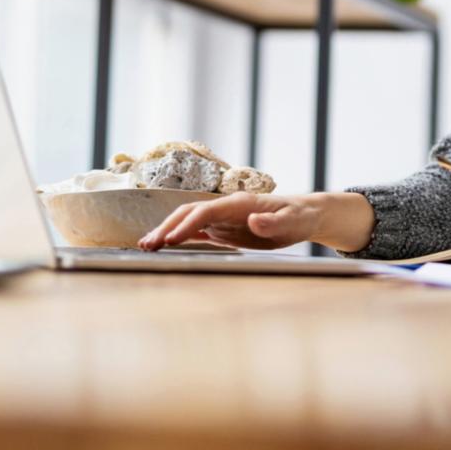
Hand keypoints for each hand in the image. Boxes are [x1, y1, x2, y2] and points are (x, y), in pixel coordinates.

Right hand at [136, 192, 324, 251]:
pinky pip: (197, 231)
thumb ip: (272, 222)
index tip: (170, 239)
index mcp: (238, 203)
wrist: (304, 215)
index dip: (187, 225)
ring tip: (146, 245)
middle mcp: (225, 208)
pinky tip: (165, 245)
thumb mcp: (292, 222)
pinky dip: (179, 237)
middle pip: (188, 213)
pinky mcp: (224, 229)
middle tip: (147, 244)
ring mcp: (223, 218)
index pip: (205, 212)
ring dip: (167, 232)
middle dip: (167, 227)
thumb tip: (253, 220)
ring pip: (188, 221)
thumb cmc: (299, 217)